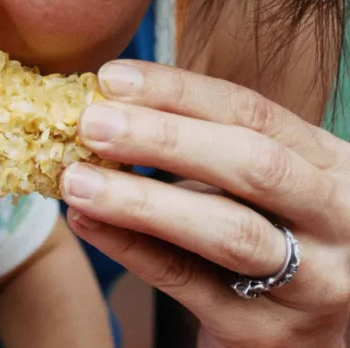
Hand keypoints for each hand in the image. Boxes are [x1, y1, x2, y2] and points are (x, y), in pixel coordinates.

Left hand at [62, 60, 349, 347]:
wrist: (307, 335)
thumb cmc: (273, 239)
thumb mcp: (261, 186)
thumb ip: (201, 150)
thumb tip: (105, 108)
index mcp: (329, 165)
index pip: (254, 112)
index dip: (179, 93)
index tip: (112, 78)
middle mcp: (335, 218)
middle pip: (253, 166)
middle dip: (164, 139)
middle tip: (91, 124)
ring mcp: (311, 281)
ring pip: (227, 231)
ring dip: (141, 200)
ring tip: (77, 180)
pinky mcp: (265, 330)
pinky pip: (188, 282)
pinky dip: (131, 248)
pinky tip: (87, 224)